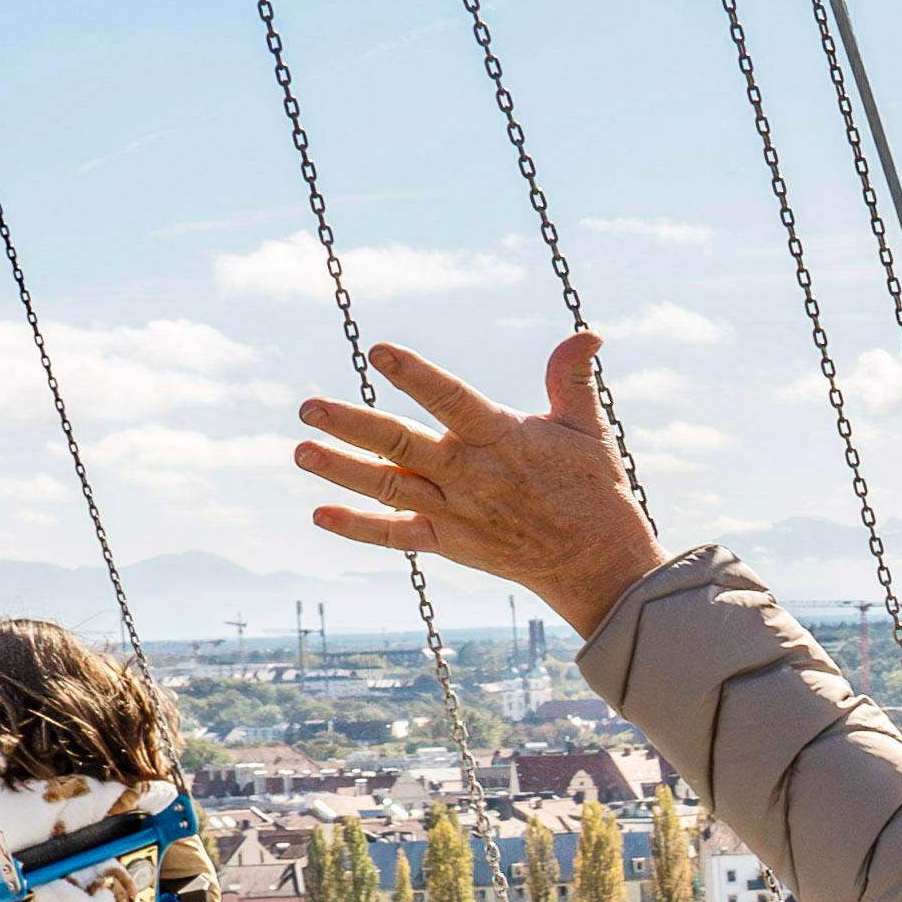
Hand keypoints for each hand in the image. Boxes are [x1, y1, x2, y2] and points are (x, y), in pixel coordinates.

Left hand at [298, 335, 662, 635]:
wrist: (599, 567)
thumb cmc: (594, 490)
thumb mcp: (587, 430)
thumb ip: (571, 379)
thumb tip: (587, 335)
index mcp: (501, 438)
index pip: (451, 400)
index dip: (416, 376)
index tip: (379, 351)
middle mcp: (471, 476)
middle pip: (402, 445)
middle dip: (353, 426)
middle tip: (308, 408)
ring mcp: (457, 513)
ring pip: (389, 488)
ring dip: (342, 470)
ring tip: (301, 451)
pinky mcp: (450, 545)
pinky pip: (397, 536)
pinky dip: (359, 528)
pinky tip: (320, 514)